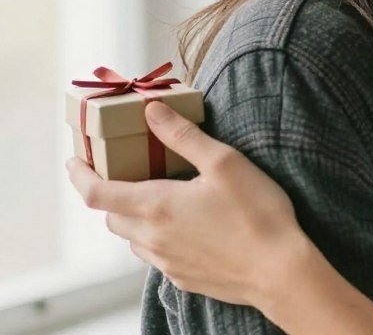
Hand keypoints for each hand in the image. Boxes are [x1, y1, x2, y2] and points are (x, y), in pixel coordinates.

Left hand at [67, 101, 304, 306]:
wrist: (280, 271)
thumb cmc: (257, 212)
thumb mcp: (225, 162)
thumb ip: (183, 136)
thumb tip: (151, 111)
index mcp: (156, 206)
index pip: (96, 193)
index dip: (79, 175)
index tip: (75, 161)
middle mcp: (152, 238)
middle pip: (112, 216)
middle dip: (112, 193)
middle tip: (129, 173)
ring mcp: (166, 262)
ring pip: (133, 238)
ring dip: (136, 217)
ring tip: (163, 199)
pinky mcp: (183, 278)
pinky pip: (157, 256)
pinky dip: (158, 238)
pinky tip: (188, 227)